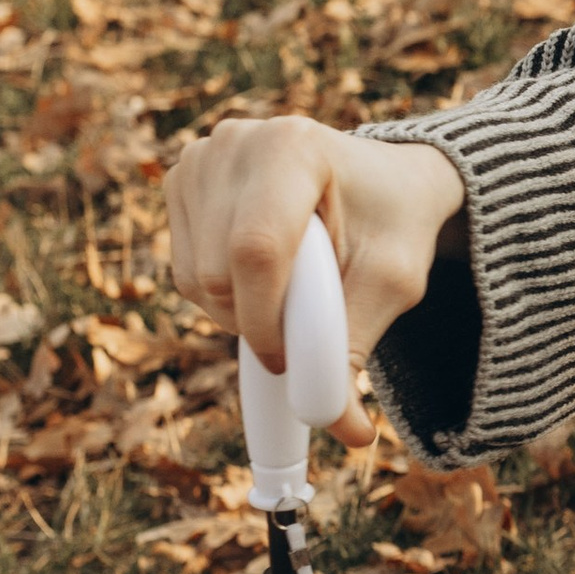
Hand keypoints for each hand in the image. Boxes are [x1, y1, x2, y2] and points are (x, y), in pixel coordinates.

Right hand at [165, 115, 466, 447]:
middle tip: (308, 328)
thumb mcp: (393, 282)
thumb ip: (356, 347)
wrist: (385, 182)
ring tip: (295, 291)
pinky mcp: (179, 183)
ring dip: (242, 313)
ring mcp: (200, 159)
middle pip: (217, 273)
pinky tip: (265, 276)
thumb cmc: (394, 224)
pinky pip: (184, 273)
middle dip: (260, 324)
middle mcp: (235, 142)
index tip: (292, 365)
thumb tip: (343, 431)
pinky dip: (224, 297)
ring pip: (195, 281)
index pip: (256, 249)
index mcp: (295, 147)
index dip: (267, 322)